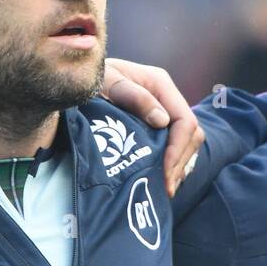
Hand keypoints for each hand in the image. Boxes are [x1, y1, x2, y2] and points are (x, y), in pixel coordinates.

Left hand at [102, 58, 204, 197]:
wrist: (76, 78)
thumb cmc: (90, 79)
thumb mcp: (108, 82)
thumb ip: (135, 98)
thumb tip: (163, 121)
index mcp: (160, 84)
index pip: (184, 120)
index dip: (178, 149)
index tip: (164, 171)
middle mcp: (166, 96)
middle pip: (190, 134)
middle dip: (179, 162)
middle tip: (166, 188)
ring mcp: (163, 109)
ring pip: (186, 142)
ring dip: (177, 166)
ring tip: (164, 187)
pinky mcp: (156, 123)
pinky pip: (174, 145)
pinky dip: (171, 163)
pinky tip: (160, 178)